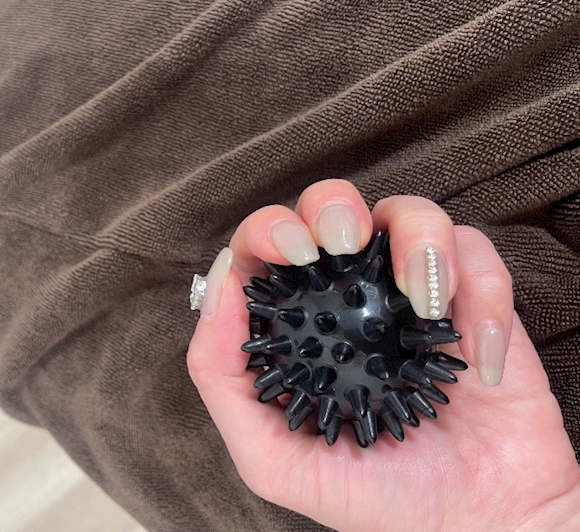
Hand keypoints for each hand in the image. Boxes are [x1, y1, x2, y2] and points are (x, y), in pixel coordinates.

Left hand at [188, 179, 579, 531]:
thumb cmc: (370, 496)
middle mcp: (350, 295)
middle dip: (330, 206)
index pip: (265, 249)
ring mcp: (412, 293)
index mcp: (297, 323)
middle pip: (330, 206)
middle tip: (338, 243)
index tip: (287, 251)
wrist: (475, 528)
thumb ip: (222, 378)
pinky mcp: (477, 300)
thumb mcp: (271, 456)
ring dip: (415, 235)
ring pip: (408, 212)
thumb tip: (222, 284)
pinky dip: (481, 292)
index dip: (265, 231)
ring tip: (422, 300)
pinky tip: (474, 358)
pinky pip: (478, 254)